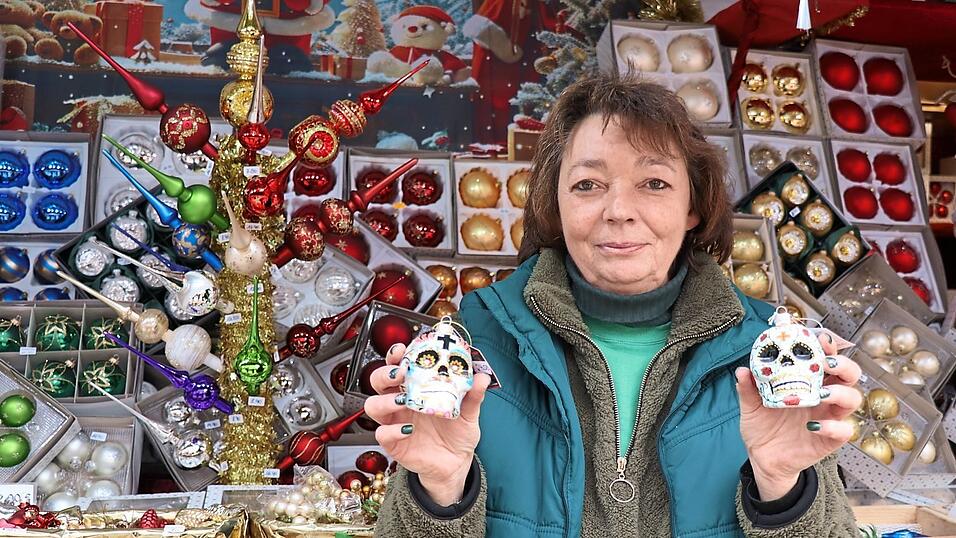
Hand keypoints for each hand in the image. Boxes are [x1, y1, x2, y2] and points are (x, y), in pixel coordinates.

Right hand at [364, 343, 491, 505]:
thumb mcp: (469, 413)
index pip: (397, 366)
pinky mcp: (394, 444)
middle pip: (378, 382)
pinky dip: (392, 430)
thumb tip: (482, 377)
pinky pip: (382, 434)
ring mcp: (395, 422)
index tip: (401, 351)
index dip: (394, 356)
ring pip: (373, 406)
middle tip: (400, 373)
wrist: (456, 463)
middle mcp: (401, 403)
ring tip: (401, 401)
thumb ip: (473, 396)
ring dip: (384, 401)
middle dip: (384, 374)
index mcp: (416, 389)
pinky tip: (408, 430)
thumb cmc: (457, 433)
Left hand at [736, 333, 862, 501]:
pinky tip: (814, 426)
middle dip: (844, 366)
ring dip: (841, 393)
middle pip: (849, 376)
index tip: (820, 340)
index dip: (828, 348)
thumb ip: (748, 389)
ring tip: (822, 394)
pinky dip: (834, 427)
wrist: (762, 457)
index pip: (826, 361)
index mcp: (807, 384)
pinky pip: (844, 431)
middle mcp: (822, 398)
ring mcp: (828, 418)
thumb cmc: (762, 427)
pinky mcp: (829, 440)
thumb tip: (742, 370)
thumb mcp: (751, 405)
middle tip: (827, 364)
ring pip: (852, 400)